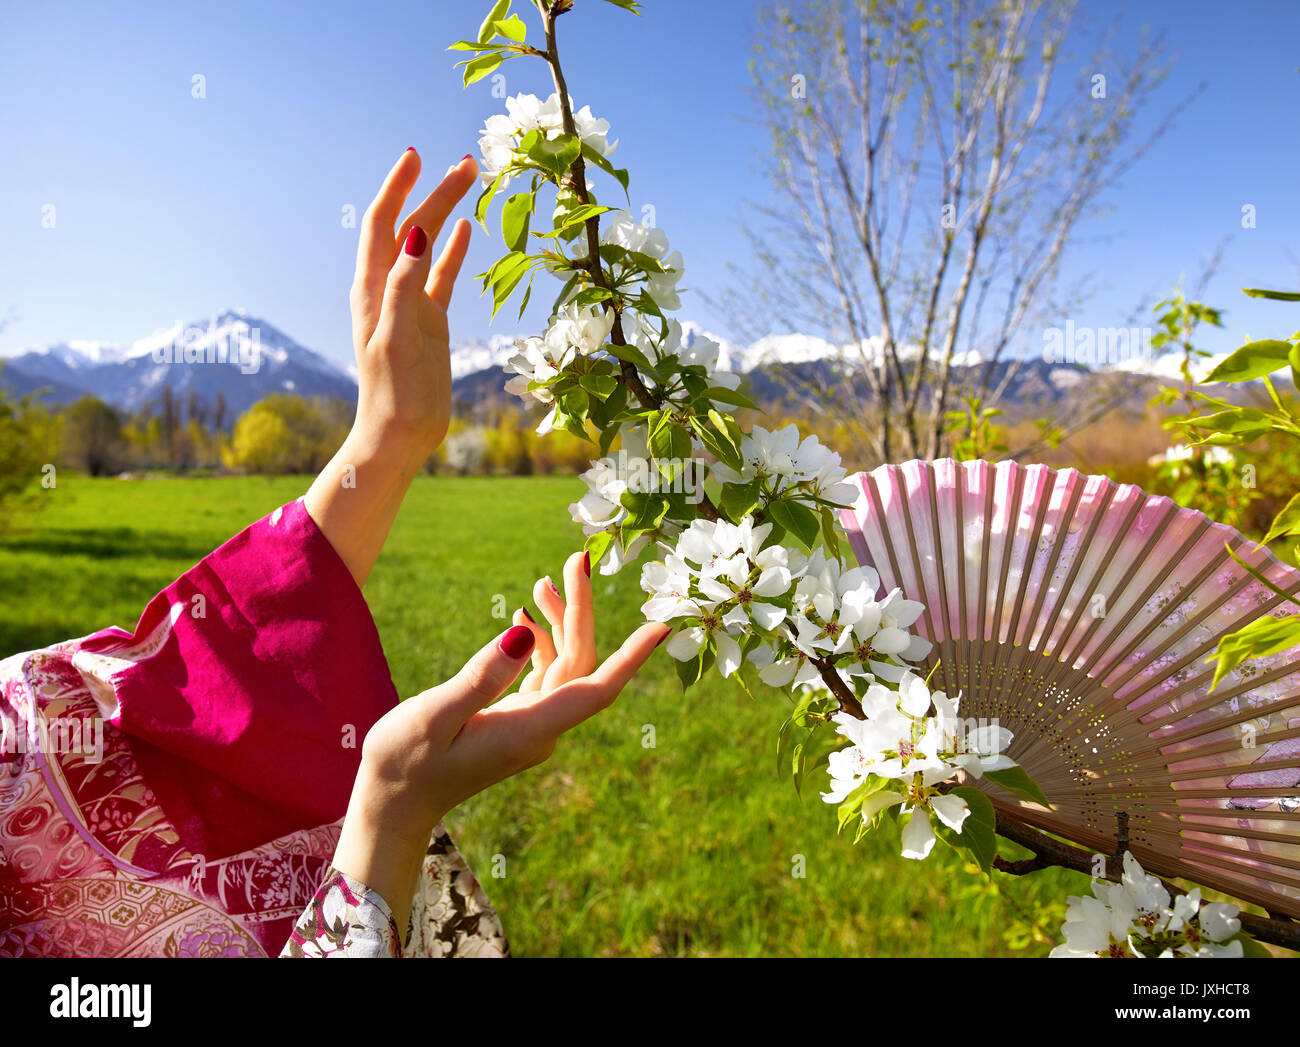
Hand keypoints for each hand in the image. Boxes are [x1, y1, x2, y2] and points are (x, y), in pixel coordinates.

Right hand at [331, 551, 669, 933]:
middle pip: (580, 663)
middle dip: (582, 611)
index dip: (632, 656)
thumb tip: (524, 633)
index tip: (661, 626)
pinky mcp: (515, 721)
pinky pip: (543, 677)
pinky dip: (539, 644)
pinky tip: (523, 620)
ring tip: (545, 581)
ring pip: (563, 666)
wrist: (390, 804)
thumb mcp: (435, 714)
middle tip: (577, 559)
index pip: (597, 688)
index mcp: (530, 730)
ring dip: (559, 623)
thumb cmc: (404, 762)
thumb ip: (481, 675)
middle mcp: (540, 729)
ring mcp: (531, 726)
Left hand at [350, 148, 477, 453]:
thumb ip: (403, 287)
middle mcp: (389, 288)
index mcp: (373, 289)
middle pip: (411, 226)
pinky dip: (454, 250)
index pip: (383, 224)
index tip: (416, 156)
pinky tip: (467, 229)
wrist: (399, 436)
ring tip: (471, 180)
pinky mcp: (430, 322)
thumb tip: (415, 233)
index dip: (397, 187)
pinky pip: (443, 276)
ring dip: (447, 212)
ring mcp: (410, 303)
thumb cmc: (393, 394)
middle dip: (434, 192)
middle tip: (467, 163)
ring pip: (430, 245)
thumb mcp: (398, 339)